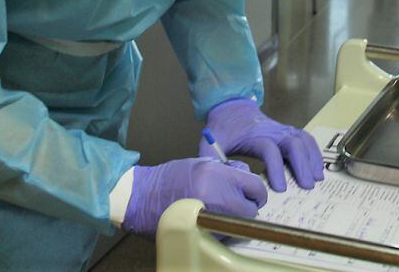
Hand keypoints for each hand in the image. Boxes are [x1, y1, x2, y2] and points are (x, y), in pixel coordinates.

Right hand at [122, 158, 266, 237]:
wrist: (142, 196)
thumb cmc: (169, 177)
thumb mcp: (202, 164)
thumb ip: (228, 171)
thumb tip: (247, 179)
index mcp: (219, 176)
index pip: (256, 186)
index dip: (256, 191)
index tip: (253, 193)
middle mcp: (218, 196)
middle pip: (252, 209)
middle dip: (248, 207)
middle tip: (237, 203)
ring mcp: (211, 217)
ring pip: (240, 225)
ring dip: (236, 220)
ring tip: (220, 212)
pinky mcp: (202, 233)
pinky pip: (225, 235)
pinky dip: (223, 230)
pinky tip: (211, 221)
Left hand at [200, 98, 323, 191]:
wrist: (231, 107)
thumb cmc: (223, 129)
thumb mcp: (211, 143)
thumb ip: (212, 162)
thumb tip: (222, 183)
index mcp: (254, 135)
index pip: (270, 150)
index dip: (276, 168)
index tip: (280, 188)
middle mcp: (272, 130)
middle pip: (292, 144)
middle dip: (302, 165)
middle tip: (307, 186)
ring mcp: (282, 129)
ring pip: (302, 140)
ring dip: (312, 158)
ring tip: (317, 179)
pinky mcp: (287, 130)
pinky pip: (305, 137)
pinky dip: (314, 150)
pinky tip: (318, 166)